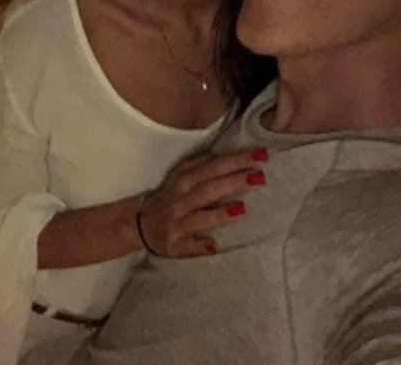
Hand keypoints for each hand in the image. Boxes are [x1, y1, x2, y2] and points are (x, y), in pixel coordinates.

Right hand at [137, 148, 267, 257]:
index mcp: (183, 180)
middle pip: (209, 189)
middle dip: (233, 182)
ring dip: (219, 213)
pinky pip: (187, 246)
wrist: (140, 223)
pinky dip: (199, 245)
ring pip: (198, 217)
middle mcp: (180, 200)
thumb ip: (197, 164)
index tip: (260, 155)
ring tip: (242, 208)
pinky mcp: (173, 244)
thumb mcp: (179, 176)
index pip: (213, 167)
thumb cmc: (168, 197)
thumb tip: (219, 154)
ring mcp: (177, 223)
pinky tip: (213, 246)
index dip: (236, 160)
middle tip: (260, 176)